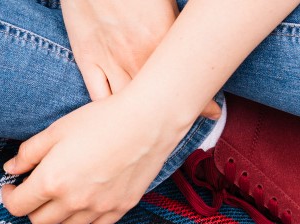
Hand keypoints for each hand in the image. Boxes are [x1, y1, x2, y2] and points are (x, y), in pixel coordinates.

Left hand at [1, 92, 185, 223]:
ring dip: (59, 213)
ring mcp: (98, 209)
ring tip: (64, 192)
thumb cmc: (101, 119)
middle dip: (33, 207)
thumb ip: (28, 153)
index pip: (17, 207)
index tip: (12, 187)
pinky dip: (87, 215)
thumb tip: (10, 169)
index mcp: (51, 182)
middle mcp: (73, 202)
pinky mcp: (120, 209)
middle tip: (37, 190)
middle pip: (39, 222)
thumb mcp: (56, 130)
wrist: (149, 120)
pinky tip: (89, 196)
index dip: (9, 197)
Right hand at [63, 0, 219, 118]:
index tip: (212, 112)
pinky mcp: (88, 60)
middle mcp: (136, 57)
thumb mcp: (164, 3)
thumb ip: (175, 26)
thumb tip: (192, 38)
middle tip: (181, 127)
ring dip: (139, 122)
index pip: (184, 80)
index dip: (200, 101)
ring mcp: (110, 62)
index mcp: (161, 39)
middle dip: (171, 117)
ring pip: (127, 105)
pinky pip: (99, 97)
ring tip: (149, 134)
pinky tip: (116, 122)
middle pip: (157, 100)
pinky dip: (108, 113)